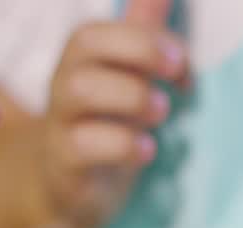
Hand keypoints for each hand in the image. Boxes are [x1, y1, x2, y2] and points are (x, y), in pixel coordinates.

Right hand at [41, 0, 187, 227]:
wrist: (67, 185)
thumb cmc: (105, 121)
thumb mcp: (127, 75)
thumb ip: (144, 31)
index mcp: (81, 57)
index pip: (102, 27)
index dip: (147, 37)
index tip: (183, 65)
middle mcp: (64, 81)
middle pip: (84, 42)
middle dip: (141, 49)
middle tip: (177, 77)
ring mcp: (60, 121)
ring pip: (80, 89)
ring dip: (132, 95)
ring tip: (160, 112)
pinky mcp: (65, 163)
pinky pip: (82, 145)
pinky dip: (122, 144)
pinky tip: (147, 149)